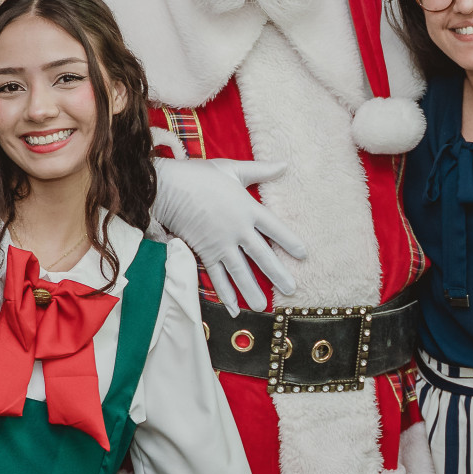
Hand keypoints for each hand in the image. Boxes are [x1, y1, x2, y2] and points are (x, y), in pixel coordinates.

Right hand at [151, 158, 307, 314]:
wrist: (168, 187)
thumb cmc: (200, 175)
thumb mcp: (233, 169)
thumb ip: (260, 170)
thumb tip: (284, 164)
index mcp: (248, 208)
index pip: (275, 229)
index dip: (290, 242)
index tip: (303, 255)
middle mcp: (238, 230)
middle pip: (262, 256)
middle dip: (278, 274)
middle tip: (292, 290)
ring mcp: (221, 244)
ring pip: (240, 272)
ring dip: (252, 291)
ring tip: (262, 307)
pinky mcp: (204, 252)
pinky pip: (216, 276)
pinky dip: (224, 293)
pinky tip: (233, 308)